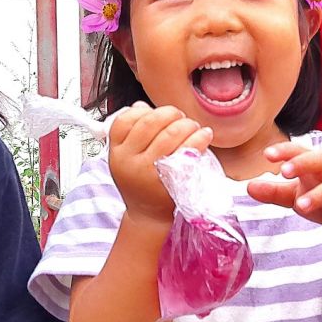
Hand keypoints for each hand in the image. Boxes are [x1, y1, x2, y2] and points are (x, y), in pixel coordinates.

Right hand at [108, 103, 212, 226]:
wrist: (148, 214)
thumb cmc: (141, 183)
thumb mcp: (127, 158)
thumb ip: (132, 133)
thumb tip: (142, 106)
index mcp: (117, 152)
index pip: (124, 120)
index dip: (144, 111)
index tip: (157, 113)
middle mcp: (130, 160)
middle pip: (150, 123)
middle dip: (170, 114)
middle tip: (180, 117)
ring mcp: (150, 171)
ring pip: (170, 134)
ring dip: (186, 124)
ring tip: (193, 126)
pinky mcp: (171, 179)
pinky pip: (187, 150)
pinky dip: (199, 138)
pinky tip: (205, 134)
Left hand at [247, 144, 321, 244]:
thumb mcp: (297, 195)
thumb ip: (274, 192)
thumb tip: (249, 187)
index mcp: (316, 169)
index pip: (301, 152)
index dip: (286, 151)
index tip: (267, 154)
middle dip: (304, 163)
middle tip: (284, 171)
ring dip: (319, 195)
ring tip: (300, 205)